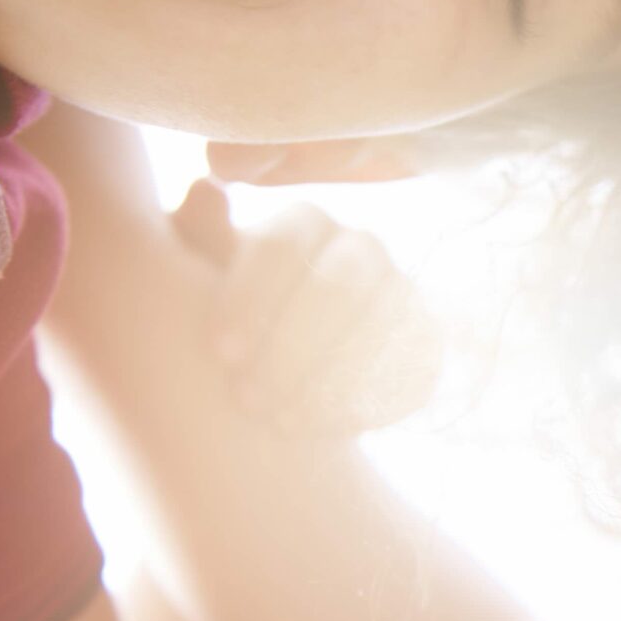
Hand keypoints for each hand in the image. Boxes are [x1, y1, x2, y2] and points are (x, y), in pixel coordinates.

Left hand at [172, 179, 442, 436]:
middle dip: (292, 345)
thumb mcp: (200, 273)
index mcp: (303, 223)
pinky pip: (412, 367)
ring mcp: (397, 294)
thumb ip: (198, 237)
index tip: (219, 352)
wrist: (278, 363)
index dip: (251, 297)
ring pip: (379, 326)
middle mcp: (359, 249)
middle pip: (339, 286)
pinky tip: (327, 431)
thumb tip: (201, 190)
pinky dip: (372, 400)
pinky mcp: (422, 343)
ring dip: (330, 377)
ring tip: (282, 422)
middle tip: (247, 399)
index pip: (282, 246)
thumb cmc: (228, 310)